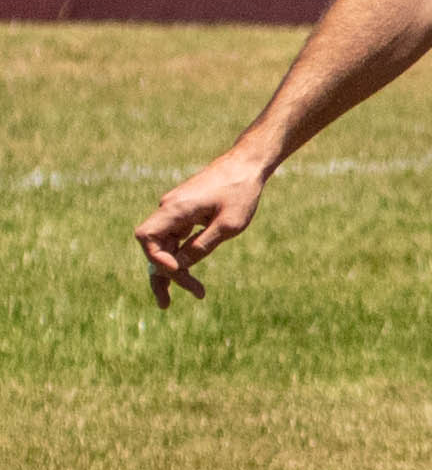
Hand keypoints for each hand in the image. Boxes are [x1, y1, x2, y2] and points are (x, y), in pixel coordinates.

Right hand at [134, 148, 270, 308]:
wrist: (247, 165)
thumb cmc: (241, 192)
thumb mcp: (228, 225)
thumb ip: (203, 246)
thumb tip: (182, 267)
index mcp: (175, 208)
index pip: (146, 238)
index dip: (157, 259)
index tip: (180, 272)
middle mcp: (169, 208)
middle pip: (152, 246)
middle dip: (160, 275)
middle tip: (167, 304)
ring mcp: (175, 211)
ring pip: (162, 246)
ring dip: (170, 270)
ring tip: (173, 300)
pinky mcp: (184, 213)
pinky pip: (174, 239)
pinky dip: (178, 257)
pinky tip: (187, 275)